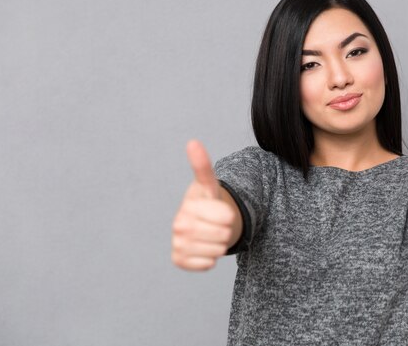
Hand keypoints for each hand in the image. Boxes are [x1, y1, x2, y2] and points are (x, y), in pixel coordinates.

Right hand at [171, 140, 237, 270]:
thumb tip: (193, 142)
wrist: (201, 223)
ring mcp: (177, 244)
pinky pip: (208, 264)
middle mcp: (179, 225)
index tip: (219, 210)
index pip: (228, 217)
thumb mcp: (209, 184)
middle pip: (224, 235)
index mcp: (189, 207)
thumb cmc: (208, 202)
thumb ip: (202, 165)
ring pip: (218, 250)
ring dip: (219, 244)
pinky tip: (203, 247)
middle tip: (216, 224)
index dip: (229, 214)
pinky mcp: (179, 260)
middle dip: (225, 230)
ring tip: (210, 234)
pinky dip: (211, 259)